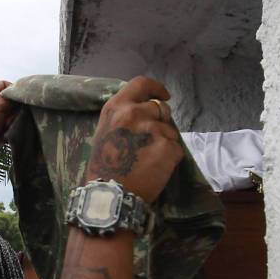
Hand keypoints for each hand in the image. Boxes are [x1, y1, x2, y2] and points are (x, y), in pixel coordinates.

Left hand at [0, 80, 18, 162]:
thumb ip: (10, 99)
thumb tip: (19, 95)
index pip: (4, 85)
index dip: (13, 88)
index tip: (21, 96)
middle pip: (11, 101)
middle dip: (15, 108)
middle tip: (12, 114)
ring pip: (13, 114)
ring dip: (13, 120)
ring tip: (8, 125)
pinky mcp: (0, 129)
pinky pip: (12, 125)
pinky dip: (12, 128)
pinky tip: (8, 132)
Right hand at [84, 76, 183, 202]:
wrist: (111, 194)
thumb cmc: (103, 167)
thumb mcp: (106, 131)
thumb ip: (123, 117)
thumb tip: (144, 112)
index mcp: (117, 107)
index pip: (141, 84)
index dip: (156, 88)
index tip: (163, 96)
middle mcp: (135, 113)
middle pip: (159, 108)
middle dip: (159, 122)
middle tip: (150, 141)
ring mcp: (153, 129)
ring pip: (170, 130)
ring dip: (164, 142)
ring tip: (149, 159)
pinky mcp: (168, 147)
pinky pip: (176, 148)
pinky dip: (170, 158)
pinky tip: (156, 169)